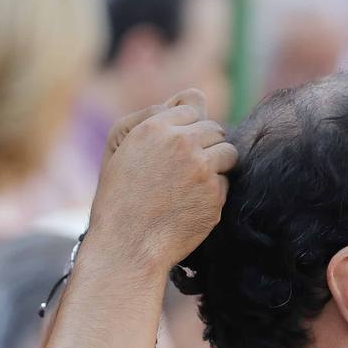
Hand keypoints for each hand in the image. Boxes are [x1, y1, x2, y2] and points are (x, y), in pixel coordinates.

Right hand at [85, 89, 236, 271]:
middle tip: (190, 168)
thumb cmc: (118, 201)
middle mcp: (181, 142)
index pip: (192, 105)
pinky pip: (227, 182)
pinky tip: (193, 205)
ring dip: (218, 165)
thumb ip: (153, 120)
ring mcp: (201, 168)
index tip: (183, 144)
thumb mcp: (119, 151)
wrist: (127, 246)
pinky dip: (215, 192)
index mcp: (154, 128)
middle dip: (207, 144)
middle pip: (215, 128)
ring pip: (229, 153)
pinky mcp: (215, 195)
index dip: (189, 125)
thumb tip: (194, 101)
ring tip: (195, 184)